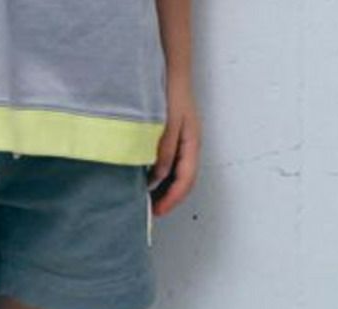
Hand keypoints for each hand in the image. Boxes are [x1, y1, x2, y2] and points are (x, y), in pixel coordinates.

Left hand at [148, 81, 200, 216]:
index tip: (157, 211)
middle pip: (183, 180)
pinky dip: (159, 175)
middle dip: (169, 198)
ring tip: (147, 199)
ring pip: (176, 173)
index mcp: (192, 143)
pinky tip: (145, 178)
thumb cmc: (171, 92)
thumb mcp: (168, 124)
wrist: (170, 68)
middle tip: (151, 211)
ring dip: (164, 188)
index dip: (172, 198)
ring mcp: (181, 140)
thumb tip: (158, 179)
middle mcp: (189, 145)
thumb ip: (165, 152)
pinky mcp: (172, 136)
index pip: (186, 180)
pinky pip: (169, 162)